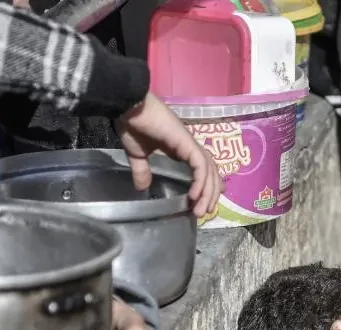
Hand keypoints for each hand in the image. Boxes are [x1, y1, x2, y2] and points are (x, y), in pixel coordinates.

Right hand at [117, 93, 221, 217]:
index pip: (202, 168)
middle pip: (210, 170)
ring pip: (208, 169)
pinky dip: (201, 180)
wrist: (128, 106)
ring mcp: (189, 142)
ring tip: (201, 210)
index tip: (201, 204)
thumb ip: (142, 170)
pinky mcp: (185, 141)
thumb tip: (142, 187)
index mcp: (180, 148)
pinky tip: (195, 195)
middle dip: (211, 192)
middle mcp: (189, 145)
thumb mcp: (137, 154)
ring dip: (207, 191)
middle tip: (206, 212)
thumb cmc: (133, 125)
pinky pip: (199, 164)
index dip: (205, 185)